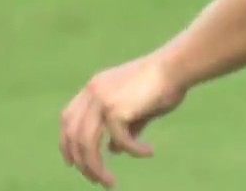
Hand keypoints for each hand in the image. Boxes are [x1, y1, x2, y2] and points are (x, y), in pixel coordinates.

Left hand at [59, 53, 187, 187]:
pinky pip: (120, 140)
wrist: (178, 65)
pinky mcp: (116, 109)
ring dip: (97, 167)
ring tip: (110, 182)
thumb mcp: (139, 107)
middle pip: (74, 135)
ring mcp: (102, 100)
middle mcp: (93, 92)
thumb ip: (125, 126)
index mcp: (95, 87)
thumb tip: (114, 150)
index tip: (73, 163)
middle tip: (96, 180)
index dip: (67, 143)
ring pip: (88, 144)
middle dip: (82, 162)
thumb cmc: (165, 82)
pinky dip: (134, 151)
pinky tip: (148, 152)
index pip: (68, 119)